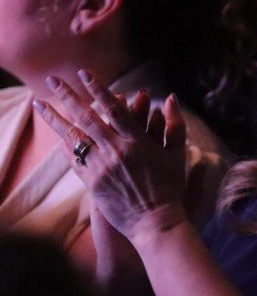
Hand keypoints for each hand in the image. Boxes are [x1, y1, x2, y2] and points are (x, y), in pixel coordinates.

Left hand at [34, 71, 188, 242]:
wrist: (155, 222)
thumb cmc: (171, 188)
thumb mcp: (177, 155)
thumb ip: (174, 125)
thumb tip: (170, 97)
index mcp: (139, 142)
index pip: (115, 109)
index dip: (99, 90)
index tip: (84, 74)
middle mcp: (117, 151)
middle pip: (88, 117)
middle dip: (69, 96)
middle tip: (53, 79)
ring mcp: (102, 167)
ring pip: (73, 137)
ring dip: (54, 118)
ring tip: (39, 103)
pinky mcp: (93, 183)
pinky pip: (74, 159)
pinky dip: (65, 145)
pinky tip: (55, 134)